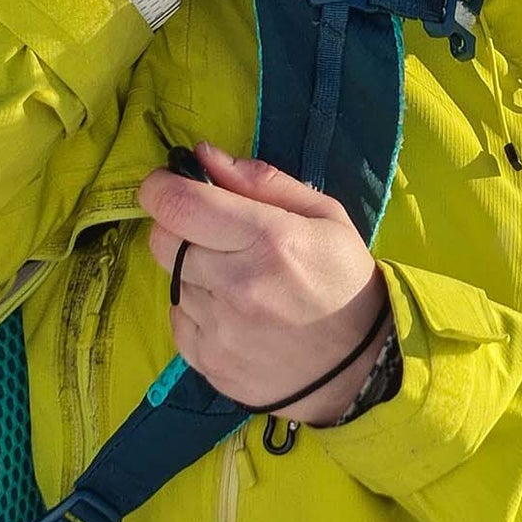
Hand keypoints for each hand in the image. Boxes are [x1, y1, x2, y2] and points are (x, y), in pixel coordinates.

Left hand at [139, 142, 388, 424]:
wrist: (360, 365)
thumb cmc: (342, 278)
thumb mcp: (323, 215)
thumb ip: (261, 181)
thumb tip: (202, 156)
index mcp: (269, 240)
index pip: (178, 204)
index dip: (161, 187)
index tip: (169, 184)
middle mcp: (238, 286)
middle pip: (162, 241)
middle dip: (177, 227)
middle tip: (211, 234)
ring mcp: (220, 331)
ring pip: (171, 281)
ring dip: (193, 273)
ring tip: (236, 281)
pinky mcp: (209, 363)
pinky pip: (178, 321)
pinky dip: (196, 311)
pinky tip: (233, 314)